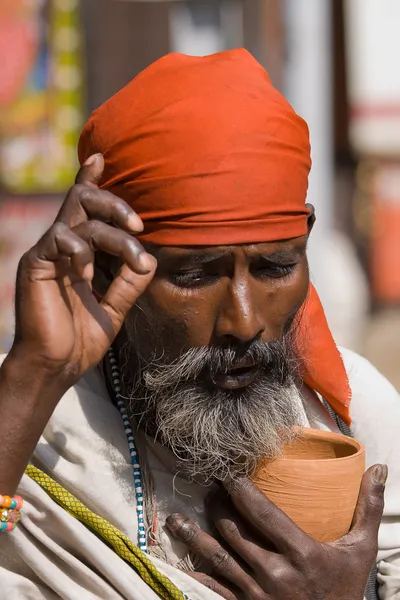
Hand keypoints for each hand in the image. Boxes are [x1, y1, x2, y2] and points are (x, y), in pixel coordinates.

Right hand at [10, 153, 155, 386]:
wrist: (55, 366)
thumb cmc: (81, 339)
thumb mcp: (115, 308)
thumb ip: (129, 283)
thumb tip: (151, 260)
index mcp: (79, 253)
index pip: (85, 208)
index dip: (92, 180)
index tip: (102, 157)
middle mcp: (62, 247)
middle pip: (83, 200)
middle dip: (115, 203)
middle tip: (140, 227)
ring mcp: (47, 253)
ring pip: (80, 217)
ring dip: (115, 234)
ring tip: (135, 257)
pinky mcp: (35, 263)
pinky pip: (59, 237)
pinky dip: (82, 251)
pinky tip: (87, 276)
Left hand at [166, 464, 386, 599]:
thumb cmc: (345, 588)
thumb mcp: (361, 550)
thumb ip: (368, 509)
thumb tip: (379, 468)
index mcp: (301, 552)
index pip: (261, 511)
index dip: (238, 487)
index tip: (225, 468)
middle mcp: (274, 572)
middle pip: (233, 529)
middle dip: (216, 503)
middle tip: (208, 485)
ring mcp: (256, 593)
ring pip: (216, 557)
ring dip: (193, 535)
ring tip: (176, 519)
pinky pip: (214, 589)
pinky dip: (195, 573)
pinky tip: (180, 560)